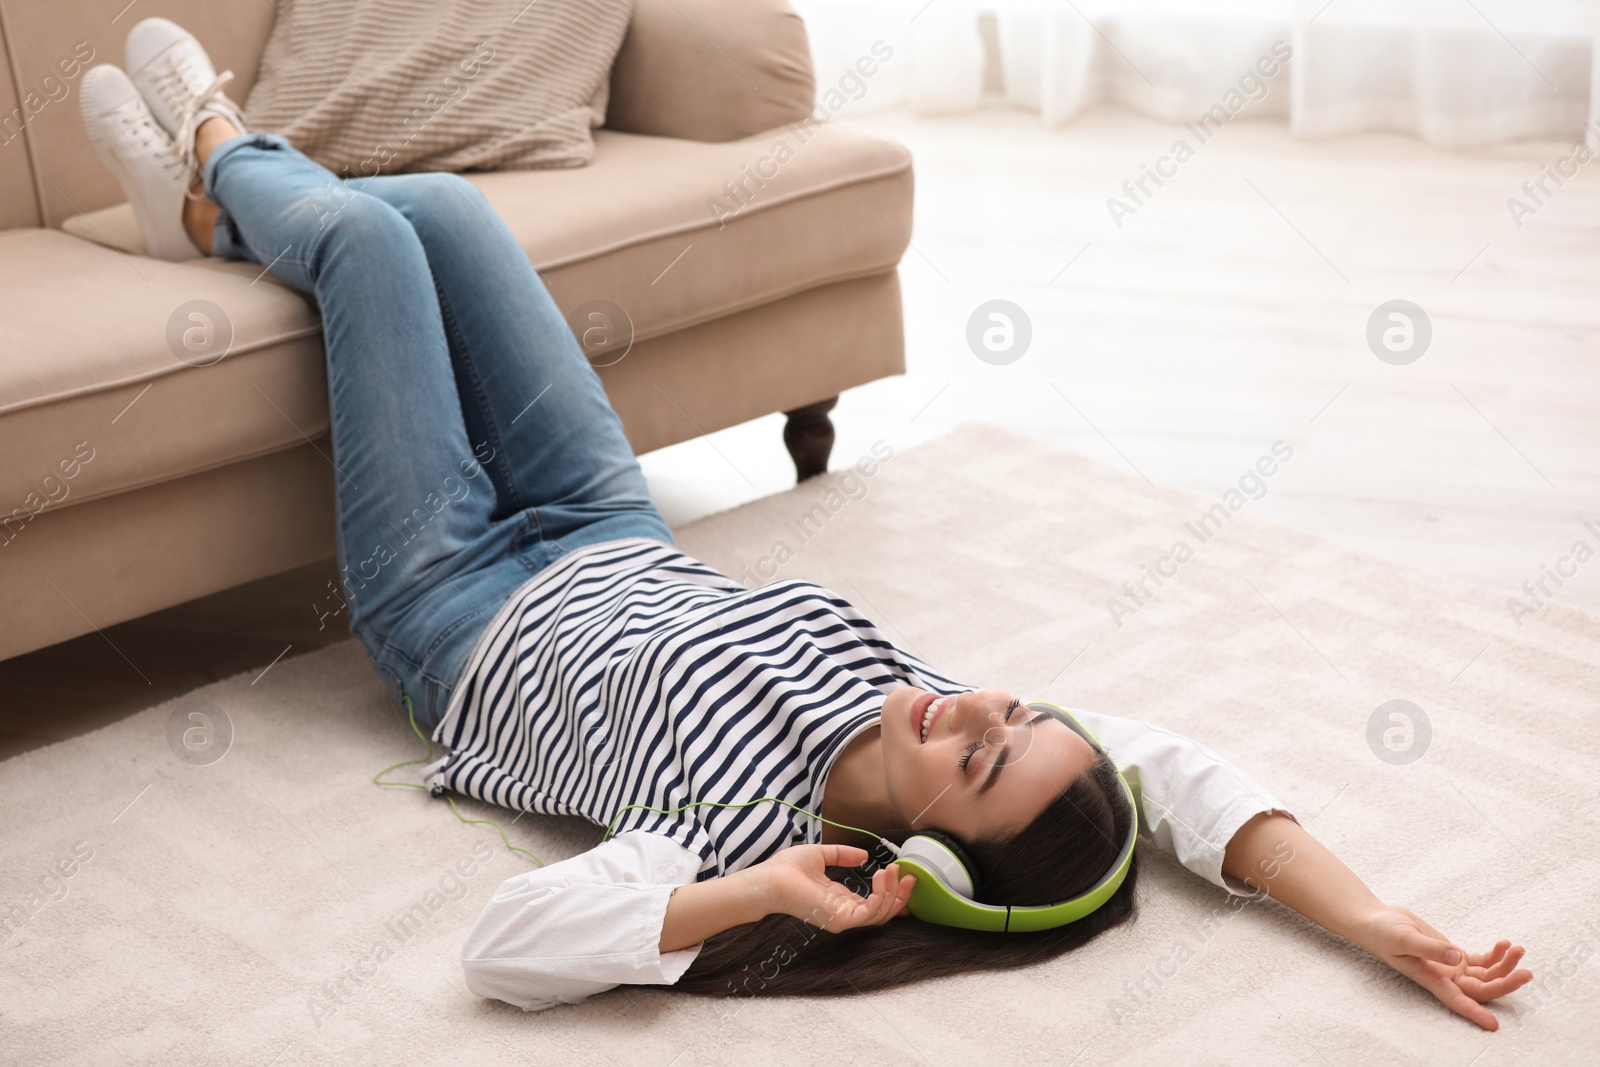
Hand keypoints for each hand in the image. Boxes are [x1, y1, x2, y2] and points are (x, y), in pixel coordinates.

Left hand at [748, 844, 914, 932]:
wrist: (770, 878)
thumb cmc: (787, 869)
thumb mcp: (822, 855)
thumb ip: (843, 855)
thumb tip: (864, 856)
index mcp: (840, 900)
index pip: (874, 904)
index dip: (893, 893)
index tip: (906, 877)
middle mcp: (844, 913)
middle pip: (883, 912)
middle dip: (900, 895)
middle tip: (910, 875)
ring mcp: (843, 919)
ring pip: (881, 914)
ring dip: (893, 892)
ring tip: (893, 870)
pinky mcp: (840, 919)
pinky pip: (870, 912)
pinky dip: (880, 894)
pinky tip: (880, 874)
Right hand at [1357, 906, 1531, 1029]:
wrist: (1378, 920)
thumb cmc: (1384, 932)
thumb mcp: (1404, 937)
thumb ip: (1431, 948)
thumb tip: (1457, 957)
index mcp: (1431, 978)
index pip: (1457, 1000)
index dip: (1475, 1013)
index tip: (1493, 1026)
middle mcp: (1445, 977)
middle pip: (1482, 988)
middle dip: (1505, 982)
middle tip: (1525, 971)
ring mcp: (1451, 966)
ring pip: (1487, 974)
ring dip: (1505, 964)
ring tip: (1517, 948)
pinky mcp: (1453, 954)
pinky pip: (1482, 960)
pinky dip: (1496, 954)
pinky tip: (1504, 944)